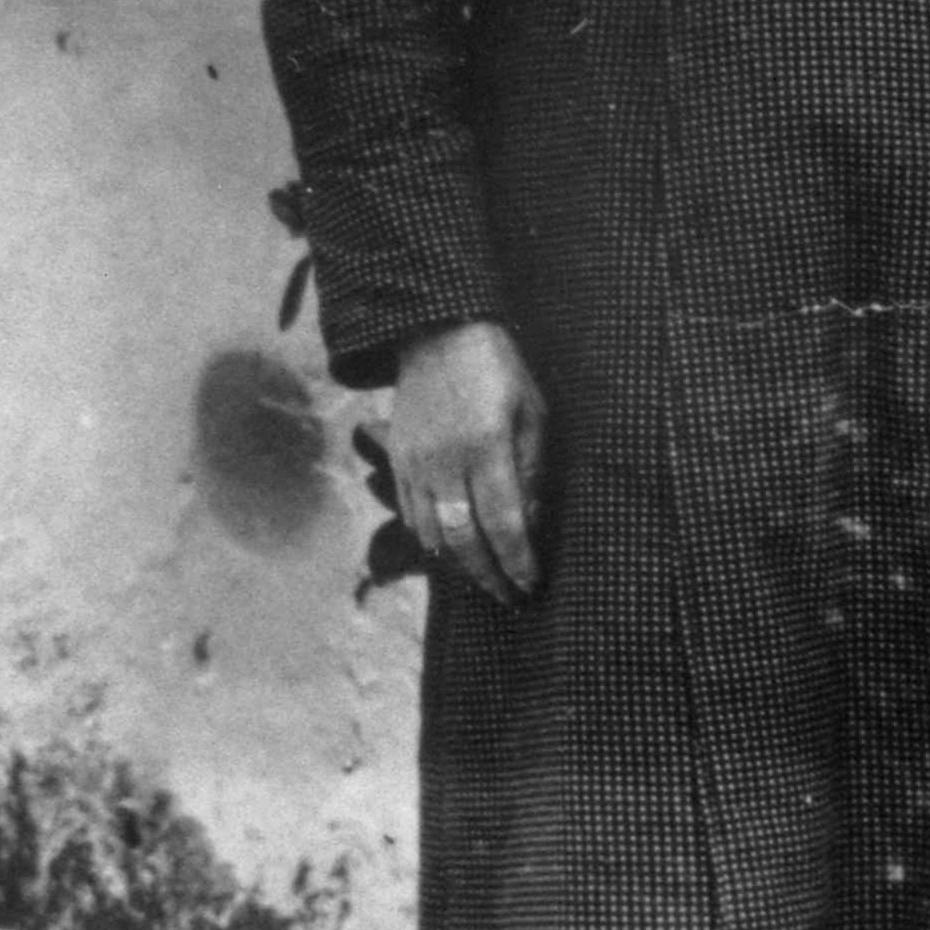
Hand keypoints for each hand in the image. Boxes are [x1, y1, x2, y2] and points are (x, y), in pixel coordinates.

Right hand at [387, 318, 548, 600]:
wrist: (437, 333)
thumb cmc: (498, 370)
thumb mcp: (532, 410)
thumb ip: (531, 468)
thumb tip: (531, 522)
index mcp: (486, 447)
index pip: (503, 523)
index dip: (517, 561)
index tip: (530, 583)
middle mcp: (446, 462)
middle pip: (464, 540)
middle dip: (489, 576)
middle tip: (510, 596)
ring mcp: (415, 464)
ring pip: (433, 535)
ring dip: (460, 567)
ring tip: (485, 579)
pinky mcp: (398, 461)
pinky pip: (412, 516)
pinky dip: (432, 542)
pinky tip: (451, 551)